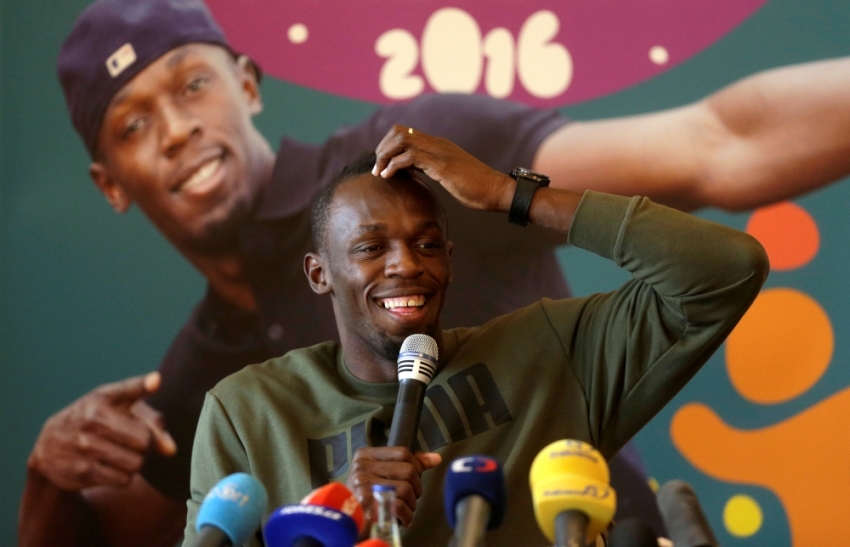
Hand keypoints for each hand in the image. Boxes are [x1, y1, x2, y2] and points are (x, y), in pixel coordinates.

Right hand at [27, 372, 175, 490]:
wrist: (49, 445)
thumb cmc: (97, 421)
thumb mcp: (119, 408)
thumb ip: (152, 421)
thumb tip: (171, 450)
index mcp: (103, 398)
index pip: (131, 395)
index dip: (144, 388)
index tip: (156, 380)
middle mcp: (92, 420)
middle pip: (145, 442)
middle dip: (145, 446)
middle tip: (132, 443)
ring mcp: (85, 446)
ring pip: (136, 464)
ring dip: (135, 463)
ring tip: (120, 454)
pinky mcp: (81, 471)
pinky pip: (123, 480)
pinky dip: (123, 477)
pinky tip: (109, 467)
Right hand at [346, 446, 440, 527]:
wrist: (347, 521)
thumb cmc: (368, 498)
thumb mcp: (382, 475)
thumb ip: (408, 464)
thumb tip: (436, 458)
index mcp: (365, 455)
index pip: (403, 452)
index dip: (416, 467)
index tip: (413, 480)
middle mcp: (362, 467)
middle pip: (408, 470)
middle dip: (415, 488)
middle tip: (407, 499)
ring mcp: (363, 485)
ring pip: (406, 488)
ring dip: (411, 504)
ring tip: (402, 510)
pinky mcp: (366, 504)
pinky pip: (400, 505)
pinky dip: (406, 516)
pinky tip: (401, 520)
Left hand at [372, 125, 515, 211]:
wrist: (496, 190)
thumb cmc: (476, 188)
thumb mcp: (448, 175)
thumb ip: (431, 168)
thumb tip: (411, 171)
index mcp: (438, 145)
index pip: (405, 133)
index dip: (389, 146)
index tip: (383, 164)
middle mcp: (437, 143)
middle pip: (399, 131)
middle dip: (382, 148)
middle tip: (378, 168)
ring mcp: (439, 152)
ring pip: (401, 140)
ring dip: (385, 155)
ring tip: (380, 172)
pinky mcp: (441, 164)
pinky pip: (410, 157)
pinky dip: (394, 166)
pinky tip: (389, 177)